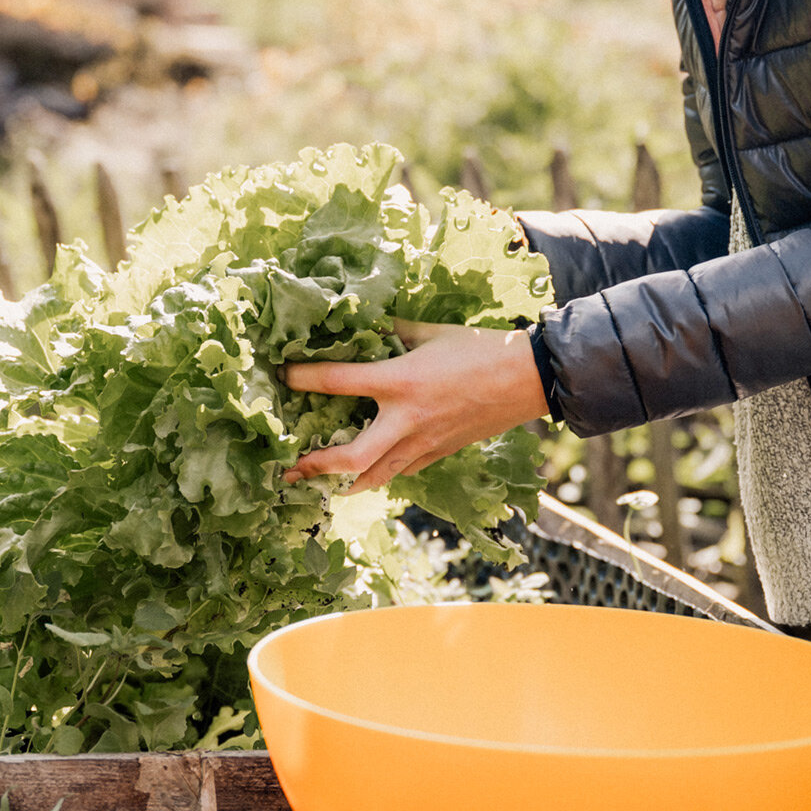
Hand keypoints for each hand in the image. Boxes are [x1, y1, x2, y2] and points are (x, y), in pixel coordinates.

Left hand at [282, 319, 548, 488]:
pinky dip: (376, 476)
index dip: (303, 378)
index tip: (282, 375)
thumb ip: (392, 331)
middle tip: (289, 468)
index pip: (338, 382)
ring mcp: (423, 443)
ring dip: (341, 483)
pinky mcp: (438, 454)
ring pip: (374, 477)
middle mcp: (406, 420)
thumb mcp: (430, 331)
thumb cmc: (479, 349)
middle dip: (316, 465)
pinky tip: (362, 476)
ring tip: (316, 484)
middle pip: (351, 458)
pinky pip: (399, 472)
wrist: (527, 380)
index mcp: (400, 381)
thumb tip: (363, 326)